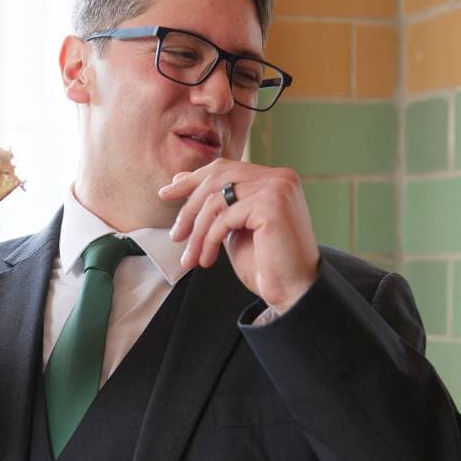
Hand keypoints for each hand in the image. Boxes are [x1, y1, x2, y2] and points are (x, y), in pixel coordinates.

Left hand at [157, 157, 319, 312]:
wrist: (294, 291)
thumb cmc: (266, 264)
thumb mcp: (233, 228)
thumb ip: (215, 204)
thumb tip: (180, 178)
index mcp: (273, 178)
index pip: (223, 169)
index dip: (191, 180)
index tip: (166, 194)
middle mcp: (279, 177)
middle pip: (216, 180)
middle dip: (190, 209)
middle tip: (176, 236)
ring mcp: (277, 189)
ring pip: (216, 201)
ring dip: (197, 233)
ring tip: (191, 259)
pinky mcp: (272, 206)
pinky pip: (224, 217)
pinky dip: (209, 240)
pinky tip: (207, 259)